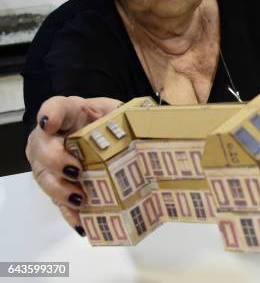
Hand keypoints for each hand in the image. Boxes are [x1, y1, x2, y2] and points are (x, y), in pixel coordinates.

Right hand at [25, 96, 120, 235]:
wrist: (103, 136)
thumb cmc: (107, 120)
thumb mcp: (116, 110)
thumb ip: (125, 112)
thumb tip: (147, 118)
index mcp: (69, 113)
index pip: (54, 108)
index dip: (50, 114)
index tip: (49, 123)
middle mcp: (51, 138)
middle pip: (41, 146)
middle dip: (55, 159)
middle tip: (75, 170)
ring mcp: (49, 163)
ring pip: (44, 176)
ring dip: (60, 189)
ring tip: (80, 198)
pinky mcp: (58, 185)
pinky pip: (58, 202)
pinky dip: (69, 213)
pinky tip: (82, 223)